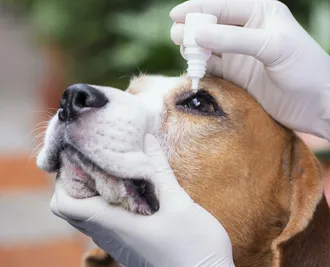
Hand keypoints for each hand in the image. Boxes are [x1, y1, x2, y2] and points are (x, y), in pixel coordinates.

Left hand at [51, 134, 233, 266]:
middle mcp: (111, 237)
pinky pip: (107, 224)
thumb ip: (160, 172)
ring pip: (89, 218)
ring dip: (94, 193)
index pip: (66, 205)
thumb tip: (148, 140)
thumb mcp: (179, 204)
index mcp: (116, 224)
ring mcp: (120, 244)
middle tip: (96, 158)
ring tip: (113, 169)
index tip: (77, 158)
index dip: (63, 181)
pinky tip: (131, 191)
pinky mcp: (131, 247)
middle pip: (73, 210)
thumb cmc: (195, 246)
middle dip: (77, 182)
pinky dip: (108, 205)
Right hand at [170, 0, 329, 167]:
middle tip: (178, 38)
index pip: (223, 7)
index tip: (176, 16)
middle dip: (193, 30)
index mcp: (261, 13)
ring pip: (210, 49)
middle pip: (213, 27)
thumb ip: (234, 38)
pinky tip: (194, 70)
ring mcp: (243, 56)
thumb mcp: (272, 47)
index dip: (198, 9)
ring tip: (185, 54)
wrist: (321, 105)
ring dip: (196, 50)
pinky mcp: (241, 77)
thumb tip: (197, 33)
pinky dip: (203, 69)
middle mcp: (249, 32)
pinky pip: (215, 69)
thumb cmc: (305, 68)